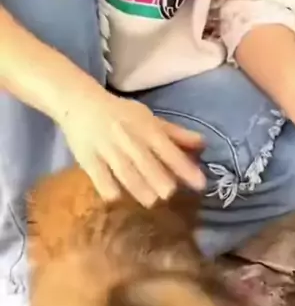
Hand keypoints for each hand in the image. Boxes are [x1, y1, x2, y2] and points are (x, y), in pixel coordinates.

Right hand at [59, 87, 205, 205]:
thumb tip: (203, 144)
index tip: (201, 184)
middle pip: (145, 161)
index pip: (168, 149)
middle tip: (170, 194)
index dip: (185, 167)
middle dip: (159, 178)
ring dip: (138, 188)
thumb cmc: (121, 115)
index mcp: (145, 127)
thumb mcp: (149, 119)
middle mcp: (127, 137)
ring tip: (151, 201)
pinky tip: (118, 198)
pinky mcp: (87, 159)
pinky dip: (109, 189)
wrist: (80, 104)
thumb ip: (176, 134)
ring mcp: (106, 149)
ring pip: (124, 171)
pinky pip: (99, 178)